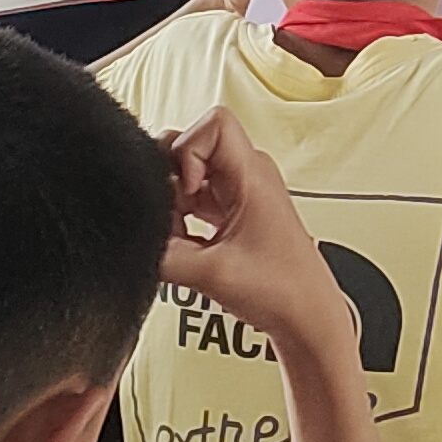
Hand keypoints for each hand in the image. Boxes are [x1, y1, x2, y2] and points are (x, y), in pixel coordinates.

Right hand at [162, 115, 353, 360]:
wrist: (306, 318)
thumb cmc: (283, 291)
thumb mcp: (210, 274)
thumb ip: (163, 254)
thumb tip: (135, 241)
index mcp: (253, 176)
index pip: (214, 123)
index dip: (188, 150)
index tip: (187, 189)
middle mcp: (247, 176)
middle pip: (192, 147)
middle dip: (171, 180)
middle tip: (174, 216)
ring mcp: (239, 193)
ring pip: (188, 175)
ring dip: (174, 204)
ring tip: (181, 236)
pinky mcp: (232, 212)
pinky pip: (193, 199)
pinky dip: (180, 220)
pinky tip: (185, 246)